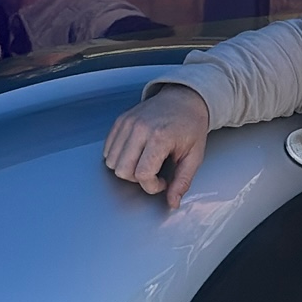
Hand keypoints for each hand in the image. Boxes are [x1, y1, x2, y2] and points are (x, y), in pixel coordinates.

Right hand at [102, 81, 212, 210]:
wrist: (184, 98)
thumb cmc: (191, 126)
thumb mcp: (194, 156)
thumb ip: (183, 181)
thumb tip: (173, 203)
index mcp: (160, 137)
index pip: (142, 174)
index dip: (152, 186)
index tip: (163, 182)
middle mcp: (140, 129)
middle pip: (122, 170)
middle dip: (137, 179)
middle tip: (153, 172)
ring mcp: (127, 123)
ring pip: (111, 161)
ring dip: (126, 169)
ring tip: (143, 162)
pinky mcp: (120, 121)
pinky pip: (108, 149)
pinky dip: (118, 157)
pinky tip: (135, 154)